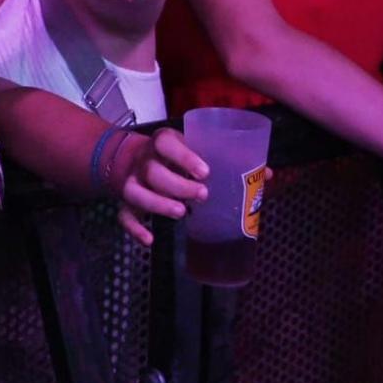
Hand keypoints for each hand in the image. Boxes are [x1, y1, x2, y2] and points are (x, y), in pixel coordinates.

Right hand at [109, 127, 209, 245]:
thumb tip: (259, 172)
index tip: (205, 172)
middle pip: (152, 171)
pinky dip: (134, 228)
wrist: (135, 158)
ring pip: (134, 191)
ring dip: (157, 204)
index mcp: (160, 143)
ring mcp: (131, 181)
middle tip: (202, 195)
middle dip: (177, 185)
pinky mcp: (125, 202)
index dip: (184, 157)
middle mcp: (142, 161)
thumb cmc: (173, 155)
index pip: (165, 143)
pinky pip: (123, 215)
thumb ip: (215, 157)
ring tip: (181, 212)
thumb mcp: (190, 147)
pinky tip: (149, 239)